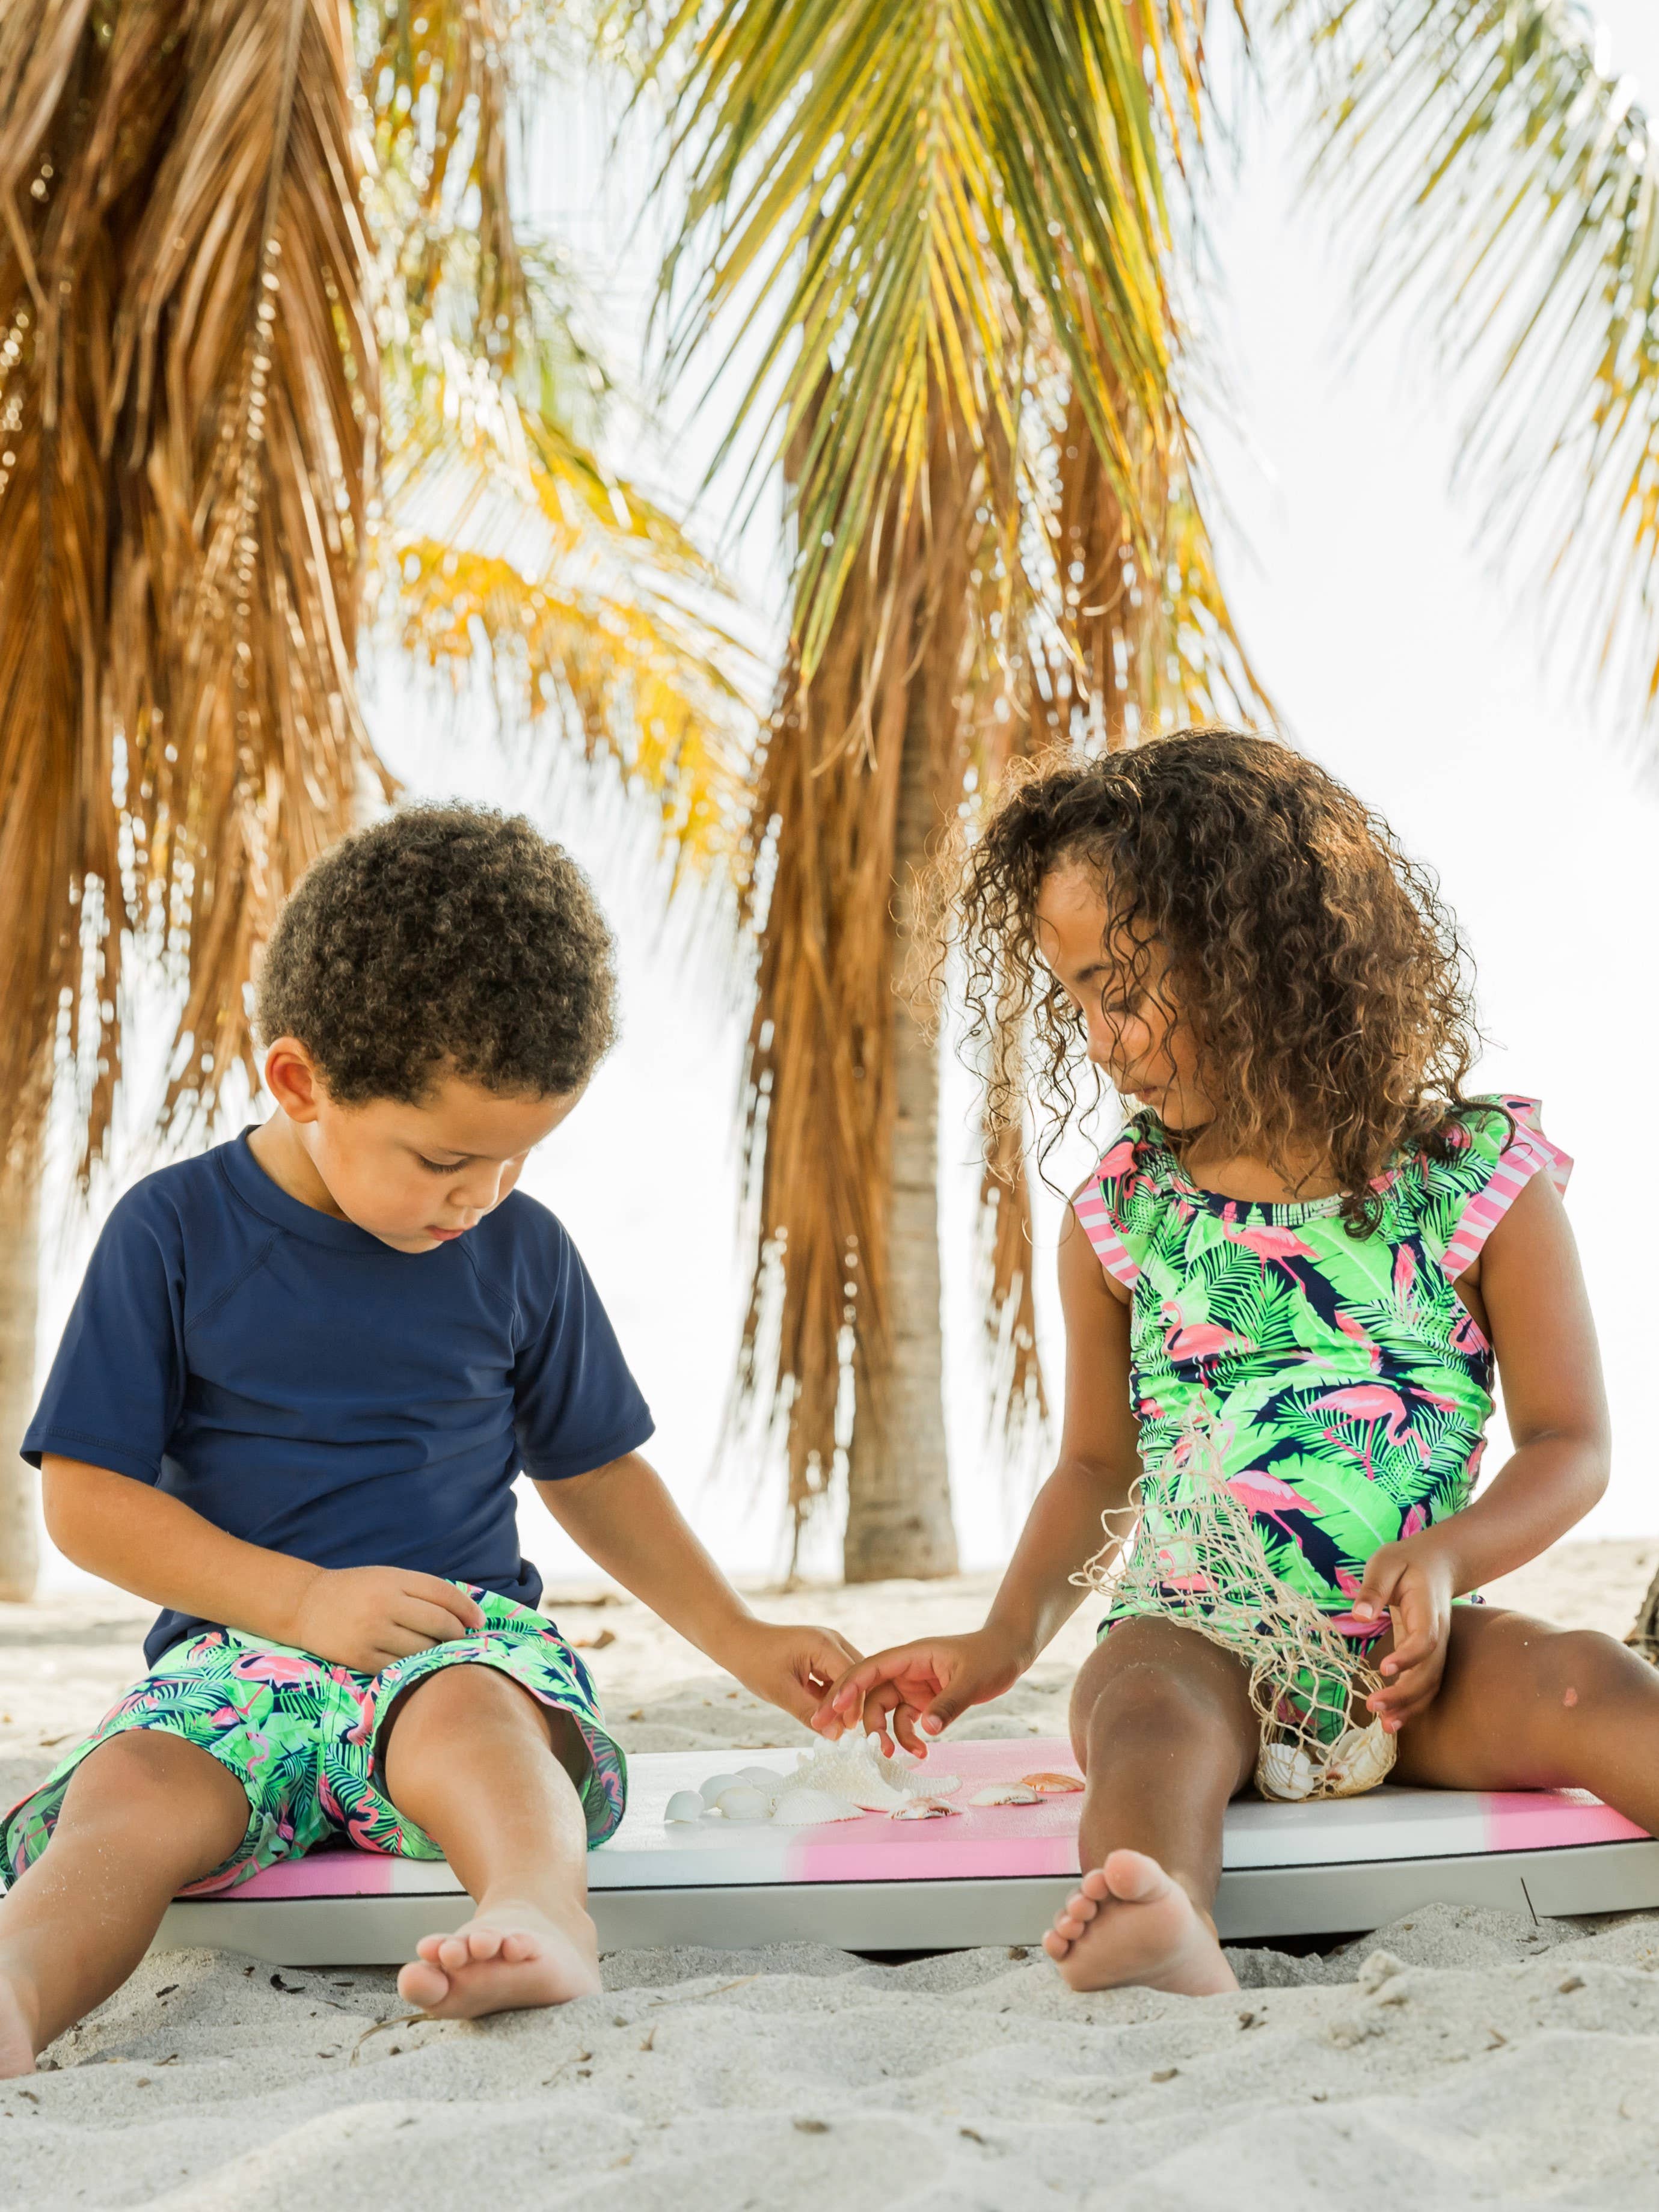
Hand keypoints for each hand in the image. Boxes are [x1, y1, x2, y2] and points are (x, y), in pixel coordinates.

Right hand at [284, 1567, 484, 1673]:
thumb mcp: (388, 1578)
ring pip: (422, 1649)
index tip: (479, 1622)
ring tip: (441, 1654)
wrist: (306, 1605)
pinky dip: (412, 1669)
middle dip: (457, 1635)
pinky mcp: (360, 1657)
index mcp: (395, 1580)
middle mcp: (386, 1604)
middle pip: (439, 1623)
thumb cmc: (356, 1590)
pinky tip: (417, 1667)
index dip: (467, 1609)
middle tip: (462, 1641)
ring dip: (438, 1654)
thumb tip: (463, 1613)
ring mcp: (372, 1632)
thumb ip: (421, 1591)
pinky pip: (398, 1668)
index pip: (444, 1593)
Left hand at [717, 1620, 866, 1728]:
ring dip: (840, 1701)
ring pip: (847, 1679)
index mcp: (823, 1643)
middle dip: (850, 1704)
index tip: (845, 1731)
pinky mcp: (821, 1655)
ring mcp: (827, 1647)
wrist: (737, 1641)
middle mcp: (831, 1641)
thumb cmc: (755, 1662)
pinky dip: (831, 1697)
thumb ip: (809, 1713)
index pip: (851, 1677)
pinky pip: (835, 1678)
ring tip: (832, 1725)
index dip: (851, 1705)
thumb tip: (835, 1736)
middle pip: (855, 1677)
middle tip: (842, 1732)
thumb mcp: (781, 1691)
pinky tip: (822, 1713)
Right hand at [811, 1628, 1030, 1755]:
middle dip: (856, 1716)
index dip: (850, 1686)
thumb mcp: (971, 1681)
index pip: (872, 1668)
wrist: (1009, 1653)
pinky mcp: (924, 1699)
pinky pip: (905, 1720)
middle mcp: (907, 1670)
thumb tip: (927, 1730)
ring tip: (892, 1756)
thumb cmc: (991, 1657)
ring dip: (885, 1733)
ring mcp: (914, 1685)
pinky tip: (922, 1751)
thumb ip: (948, 1705)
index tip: (833, 1707)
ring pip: (885, 1710)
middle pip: (871, 1692)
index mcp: (911, 1656)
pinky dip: (908, 1737)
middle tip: (838, 1740)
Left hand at [1352, 1534, 1456, 1732]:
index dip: (1409, 1656)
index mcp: (1428, 1609)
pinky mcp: (1426, 1655)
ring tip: (1385, 1726)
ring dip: (1410, 1707)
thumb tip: (1360, 1615)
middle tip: (1374, 1707)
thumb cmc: (1407, 1561)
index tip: (1385, 1667)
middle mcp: (1437, 1633)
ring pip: (1431, 1684)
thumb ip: (1374, 1587)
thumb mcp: (1385, 1562)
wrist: (1437, 1563)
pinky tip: (1392, 1719)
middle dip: (1405, 1694)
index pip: (1426, 1639)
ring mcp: (1436, 1647)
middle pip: (1430, 1671)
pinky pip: (1425, 1684)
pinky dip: (1412, 1704)